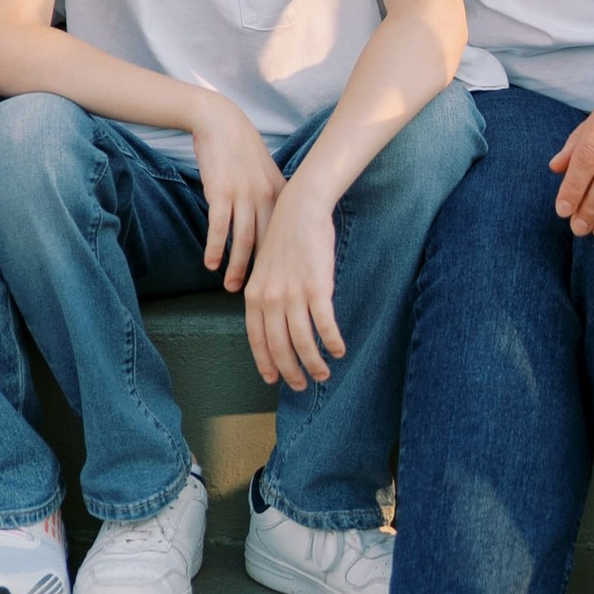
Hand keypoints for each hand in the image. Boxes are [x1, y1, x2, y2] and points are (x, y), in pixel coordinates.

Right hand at [190, 93, 286, 292]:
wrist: (221, 122)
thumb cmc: (242, 151)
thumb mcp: (266, 173)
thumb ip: (272, 200)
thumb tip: (276, 231)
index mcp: (280, 194)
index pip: (284, 237)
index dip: (281, 263)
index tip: (280, 284)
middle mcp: (265, 197)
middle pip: (265, 244)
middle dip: (261, 274)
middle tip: (256, 297)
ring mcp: (243, 194)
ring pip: (242, 240)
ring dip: (236, 267)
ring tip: (231, 287)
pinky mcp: (221, 191)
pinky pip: (218, 227)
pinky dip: (214, 248)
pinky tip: (210, 264)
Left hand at [244, 180, 344, 392]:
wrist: (300, 208)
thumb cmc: (285, 238)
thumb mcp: (265, 268)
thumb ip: (265, 296)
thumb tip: (272, 323)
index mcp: (254, 295)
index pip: (257, 339)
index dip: (266, 362)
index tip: (273, 379)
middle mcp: (270, 298)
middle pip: (280, 346)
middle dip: (291, 371)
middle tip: (302, 385)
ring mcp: (293, 294)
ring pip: (303, 342)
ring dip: (314, 363)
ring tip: (323, 373)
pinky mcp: (317, 287)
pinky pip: (325, 325)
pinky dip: (332, 341)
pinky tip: (339, 350)